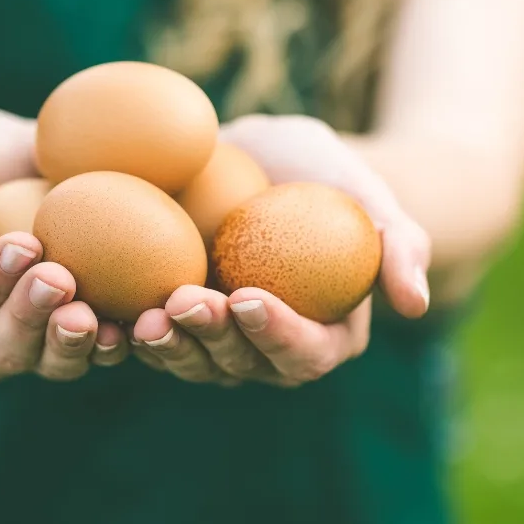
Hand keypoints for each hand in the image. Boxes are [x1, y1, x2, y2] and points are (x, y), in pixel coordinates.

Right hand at [0, 108, 127, 383]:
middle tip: (60, 278)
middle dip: (30, 319)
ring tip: (95, 314)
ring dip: (74, 343)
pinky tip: (139, 319)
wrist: (20, 168)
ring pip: (52, 362)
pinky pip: (100, 351)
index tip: (24, 243)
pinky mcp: (84, 337)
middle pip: (2, 349)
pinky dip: (120, 341)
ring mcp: (36, 347)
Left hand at [129, 114, 430, 386]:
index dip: (276, 334)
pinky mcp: (175, 325)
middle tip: (185, 301)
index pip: (304, 352)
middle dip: (212, 341)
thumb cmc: (322, 173)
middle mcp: (269, 351)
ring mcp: (218, 344)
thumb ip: (399, 244)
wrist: (260, 158)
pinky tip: (108, 310)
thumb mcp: (366, 191)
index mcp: (324, 335)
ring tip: (146, 314)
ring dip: (168, 345)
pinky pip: (155, 339)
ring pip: (193, 362)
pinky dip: (131, 331)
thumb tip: (415, 305)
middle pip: (241, 366)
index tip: (247, 296)